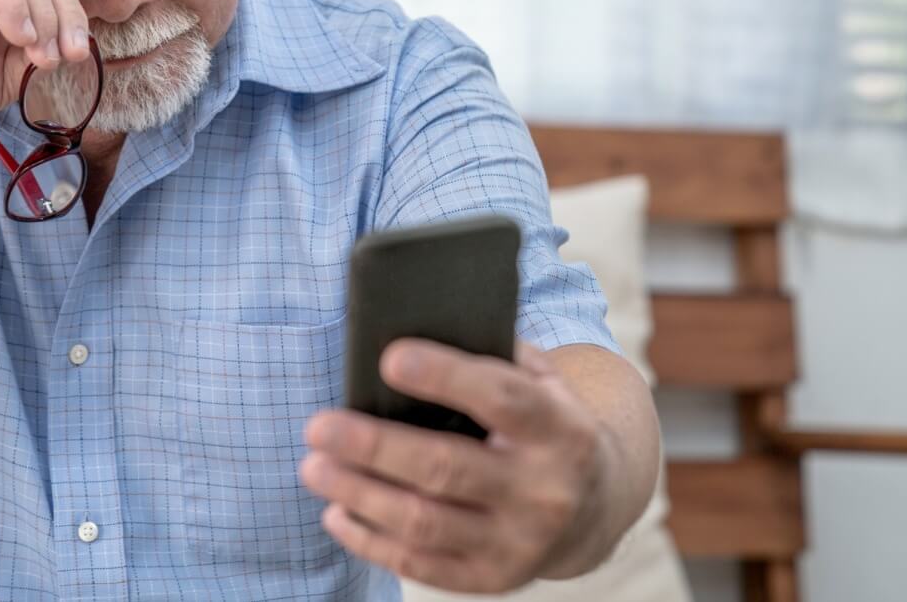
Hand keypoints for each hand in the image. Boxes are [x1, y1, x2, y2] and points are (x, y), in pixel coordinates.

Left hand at [299, 340, 612, 591]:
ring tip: (313, 467)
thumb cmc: (543, 424)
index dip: (445, 377)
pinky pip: (420, 564)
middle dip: (374, 447)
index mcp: (560, 429)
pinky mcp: (492, 578)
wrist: (593, 507)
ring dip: (359, 494)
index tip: (388, 358)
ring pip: (425, 522)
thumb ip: (490, 355)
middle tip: (318, 426)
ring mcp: (518, 542)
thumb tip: (409, 329)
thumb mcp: (540, 381)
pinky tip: (336, 512)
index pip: (502, 398)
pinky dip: (369, 540)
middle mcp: (544, 491)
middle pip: (447, 468)